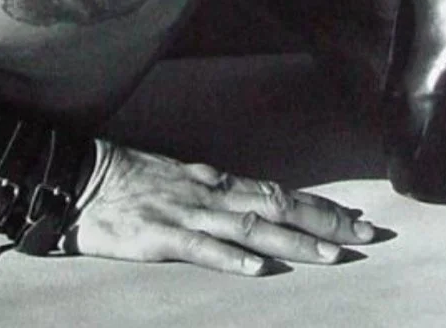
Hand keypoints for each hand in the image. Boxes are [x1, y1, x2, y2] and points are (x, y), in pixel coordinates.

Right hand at [74, 144, 377, 273]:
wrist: (81, 178)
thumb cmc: (129, 180)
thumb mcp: (181, 181)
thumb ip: (217, 194)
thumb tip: (254, 203)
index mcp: (216, 184)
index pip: (279, 194)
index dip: (318, 207)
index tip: (353, 219)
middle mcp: (211, 195)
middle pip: (277, 207)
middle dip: (323, 221)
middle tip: (364, 235)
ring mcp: (188, 214)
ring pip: (250, 228)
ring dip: (293, 240)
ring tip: (330, 254)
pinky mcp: (160, 236)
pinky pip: (201, 248)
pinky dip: (231, 257)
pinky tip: (258, 267)